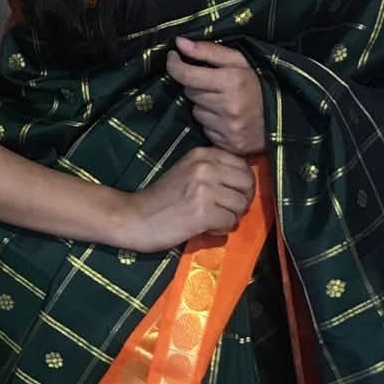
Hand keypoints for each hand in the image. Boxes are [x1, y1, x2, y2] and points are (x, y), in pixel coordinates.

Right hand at [115, 145, 256, 251]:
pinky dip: (221, 229)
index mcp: (203, 154)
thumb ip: (215, 171)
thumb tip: (247, 183)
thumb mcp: (188, 172)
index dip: (243, 185)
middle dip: (242, 201)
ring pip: (241, 205)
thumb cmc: (163, 199)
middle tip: (226, 211)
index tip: (232, 196)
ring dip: (231, 217)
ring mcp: (204, 189)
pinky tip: (206, 228)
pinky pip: (230, 222)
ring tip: (211, 220)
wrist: (135, 217)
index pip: (243, 165)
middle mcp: (205, 167)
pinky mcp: (203, 212)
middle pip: (248, 184)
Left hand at [166, 35, 267, 154]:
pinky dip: (211, 123)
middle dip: (196, 85)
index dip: (175, 65)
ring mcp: (228, 128)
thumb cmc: (260, 85)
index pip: (187, 74)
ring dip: (204, 106)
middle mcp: (228, 106)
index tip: (173, 57)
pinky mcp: (228, 144)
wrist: (286, 119)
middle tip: (213, 84)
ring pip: (196, 112)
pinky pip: (205, 129)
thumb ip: (208, 51)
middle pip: (189, 92)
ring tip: (223, 103)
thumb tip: (179, 43)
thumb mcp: (239, 61)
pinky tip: (226, 119)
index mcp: (231, 81)